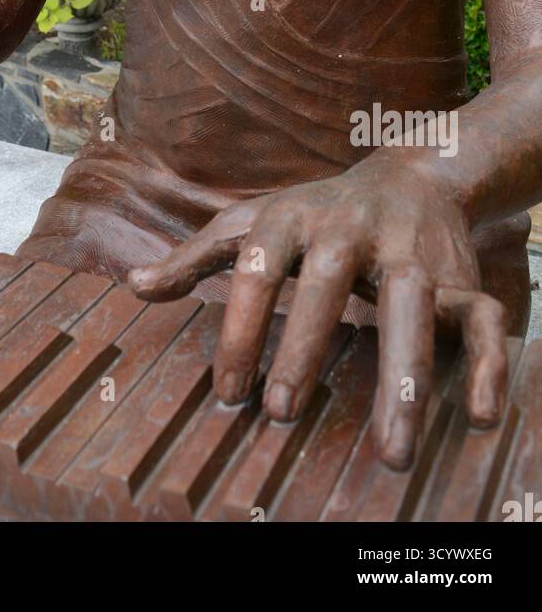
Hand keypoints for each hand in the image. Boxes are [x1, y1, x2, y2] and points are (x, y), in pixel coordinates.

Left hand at [128, 156, 507, 469]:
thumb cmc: (316, 214)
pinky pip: (483, 318)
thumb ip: (196, 256)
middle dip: (304, 346)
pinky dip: (489, 364)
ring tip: (392, 447)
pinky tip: (481, 415)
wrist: (411, 174)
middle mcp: (349, 228)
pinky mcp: (460, 276)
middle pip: (325, 283)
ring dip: (404, 373)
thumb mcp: (253, 222)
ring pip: (408, 303)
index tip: (228, 392)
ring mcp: (408, 250)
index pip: (256, 269)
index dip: (240, 328)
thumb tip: (132, 285)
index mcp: (291, 218)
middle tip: (282, 413)